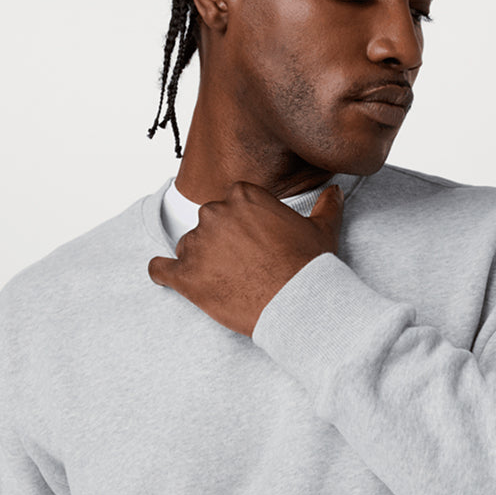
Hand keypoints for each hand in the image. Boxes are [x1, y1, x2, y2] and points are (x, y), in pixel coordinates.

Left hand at [148, 181, 344, 335]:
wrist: (298, 303)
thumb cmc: (309, 267)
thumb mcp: (322, 230)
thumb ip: (327, 205)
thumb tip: (335, 191)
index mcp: (243, 196)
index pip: (231, 203)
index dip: (242, 223)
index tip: (253, 240)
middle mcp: (214, 213)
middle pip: (209, 223)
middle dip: (221, 241)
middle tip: (242, 264)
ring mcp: (196, 245)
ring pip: (189, 247)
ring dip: (200, 260)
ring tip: (224, 281)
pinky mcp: (185, 276)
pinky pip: (160, 270)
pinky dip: (164, 274)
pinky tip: (169, 278)